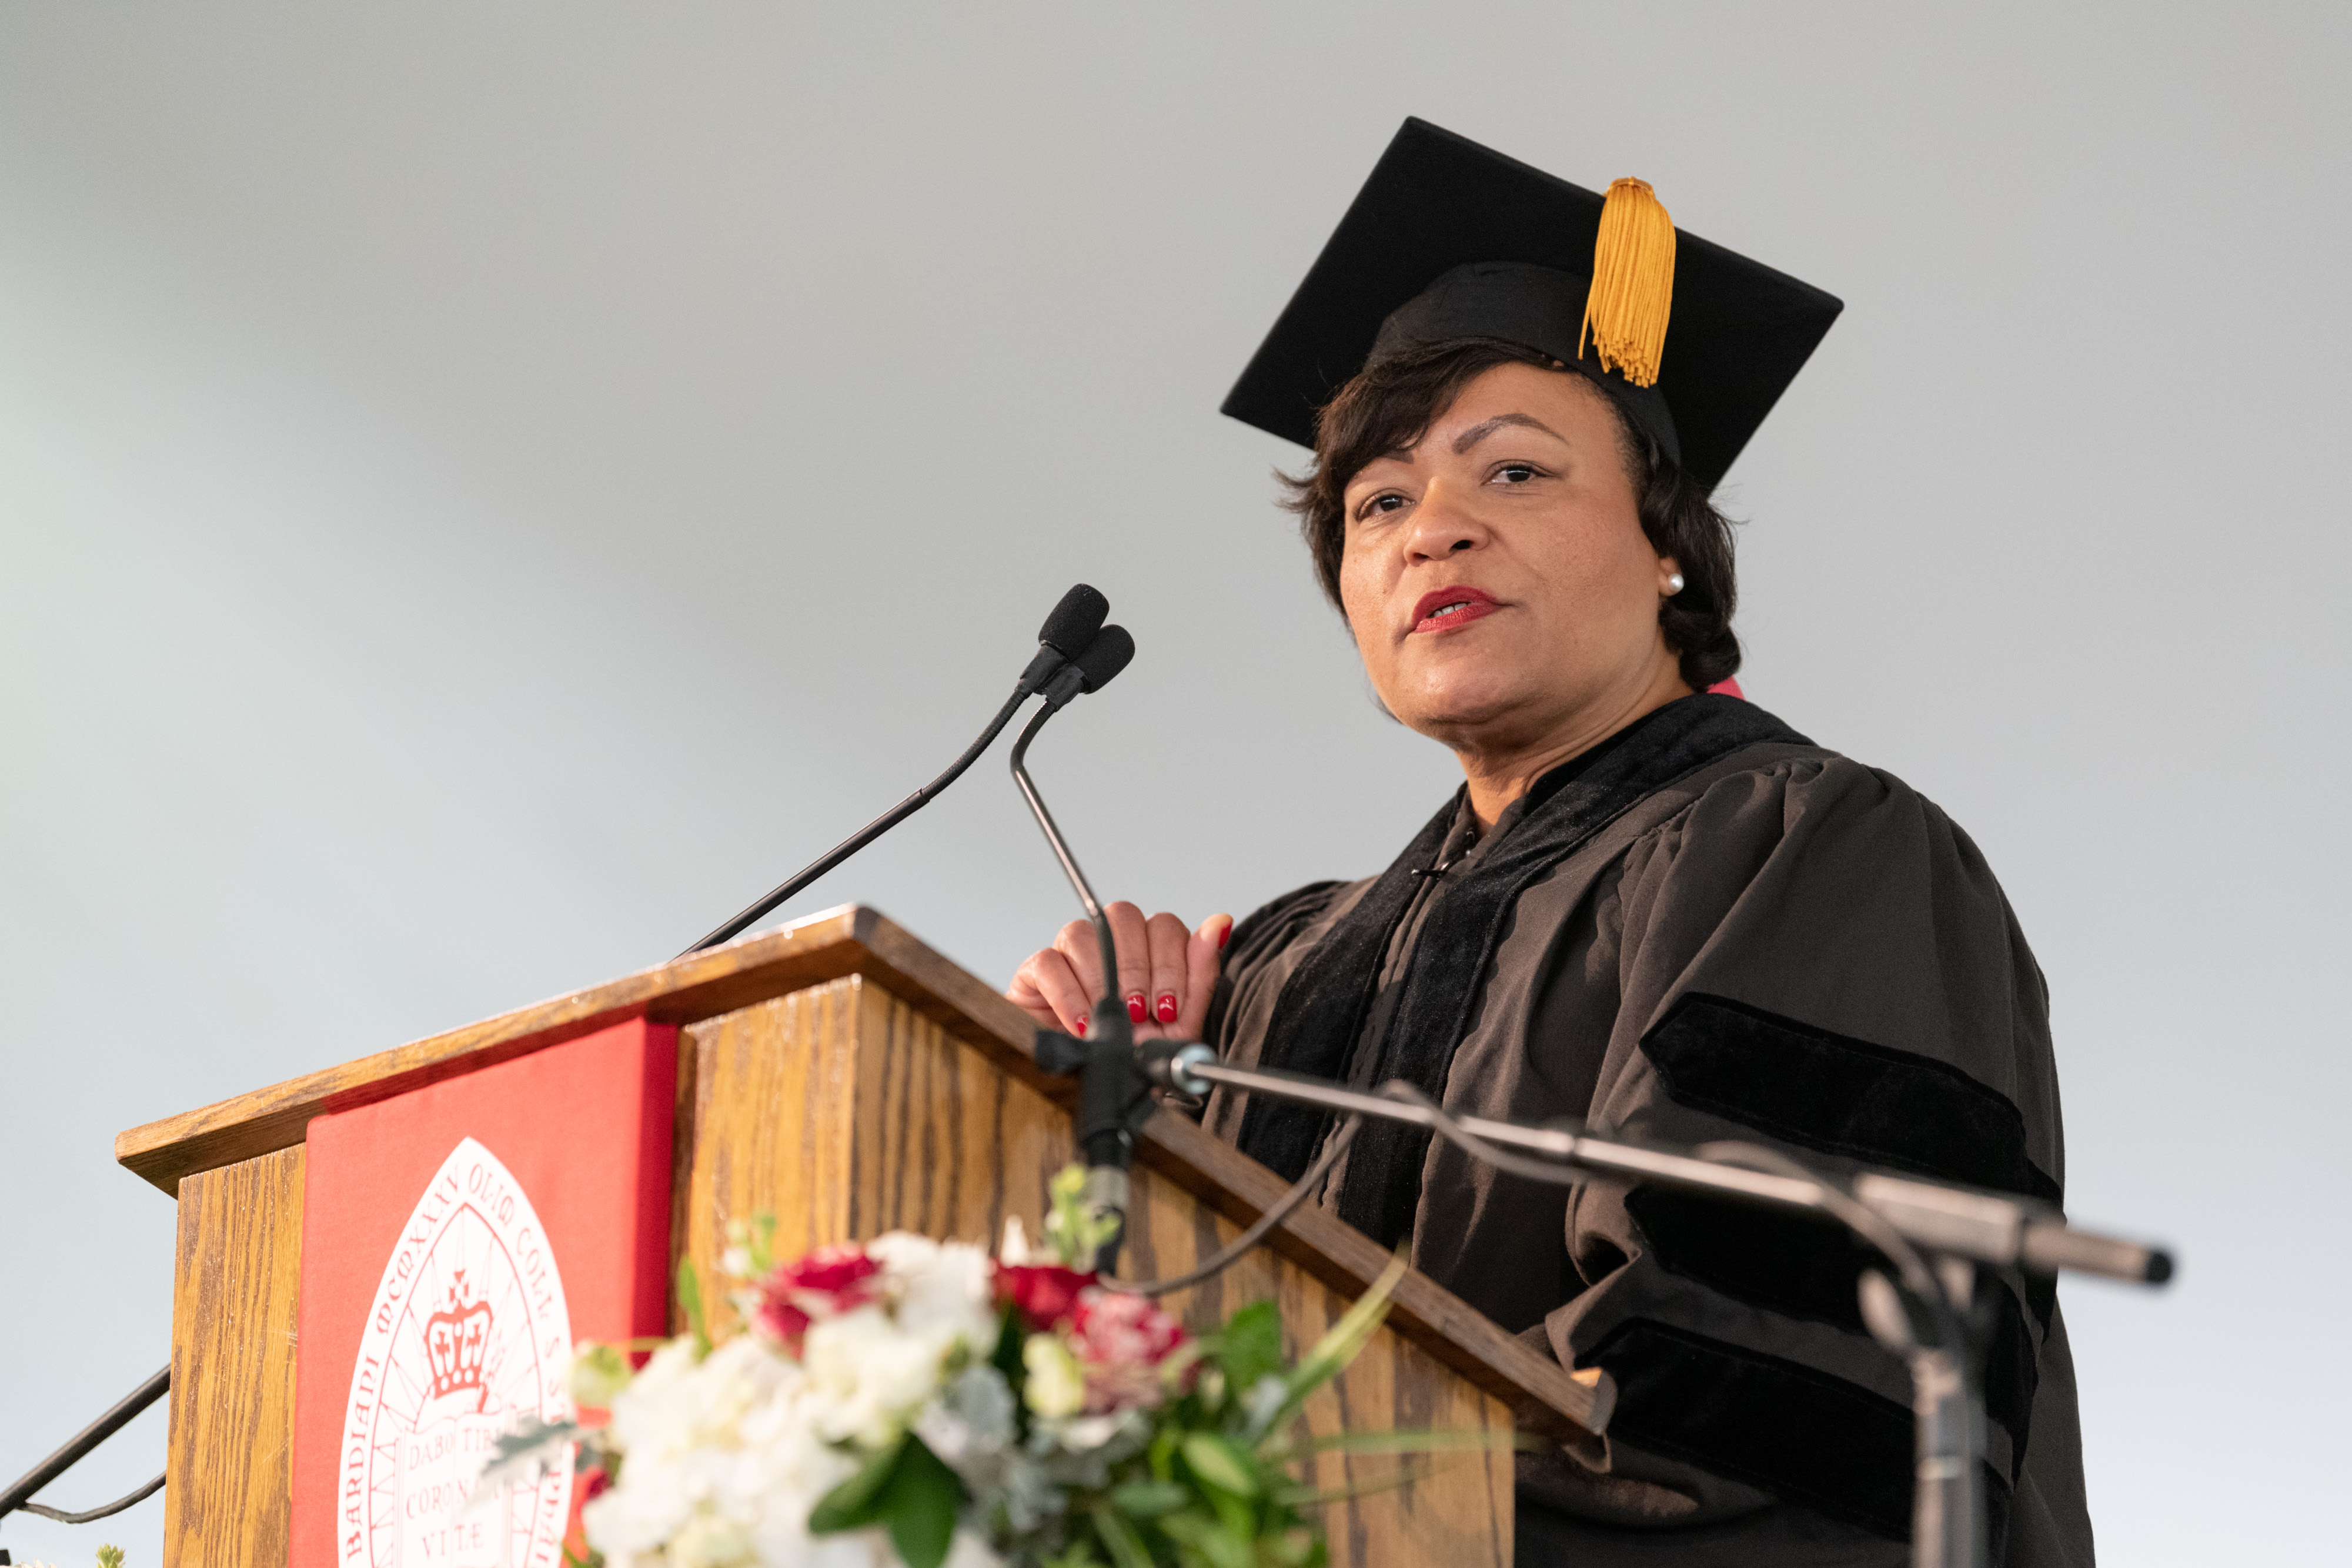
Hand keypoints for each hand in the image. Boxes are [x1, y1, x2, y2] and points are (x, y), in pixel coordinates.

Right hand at [1007, 904, 1232, 1041]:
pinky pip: (1049, 962)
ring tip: (1109, 1021)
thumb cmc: (1138, 1053)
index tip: (1168, 1007)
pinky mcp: (1039, 969)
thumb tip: (1220, 923)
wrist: (1096, 1087)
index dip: (1169, 964)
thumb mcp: (1180, 1025)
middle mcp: (1112, 941)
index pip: (1164, 926)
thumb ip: (1201, 974)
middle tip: (1140, 1013)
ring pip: (1084, 933)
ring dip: (1102, 981)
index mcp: (1150, 948)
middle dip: (1137, 970)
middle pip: (1124, 917)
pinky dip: (1068, 995)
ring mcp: (1073, 951)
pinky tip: (1083, 1024)